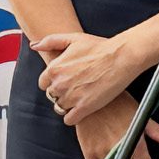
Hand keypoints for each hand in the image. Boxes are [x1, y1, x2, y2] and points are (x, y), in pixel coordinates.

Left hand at [34, 31, 148, 125]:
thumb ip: (51, 41)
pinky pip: (69, 120)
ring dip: (69, 104)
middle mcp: (59, 84)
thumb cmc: (101, 47)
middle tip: (79, 85)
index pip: (43, 83)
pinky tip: (85, 106)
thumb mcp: (74, 38)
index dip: (56, 81)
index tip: (68, 78)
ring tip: (84, 94)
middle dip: (62, 92)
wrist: (123, 56)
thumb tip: (35, 45)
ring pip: (60, 108)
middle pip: (52, 96)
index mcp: (54, 69)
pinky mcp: (84, 108)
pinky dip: (75, 116)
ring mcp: (71, 97)